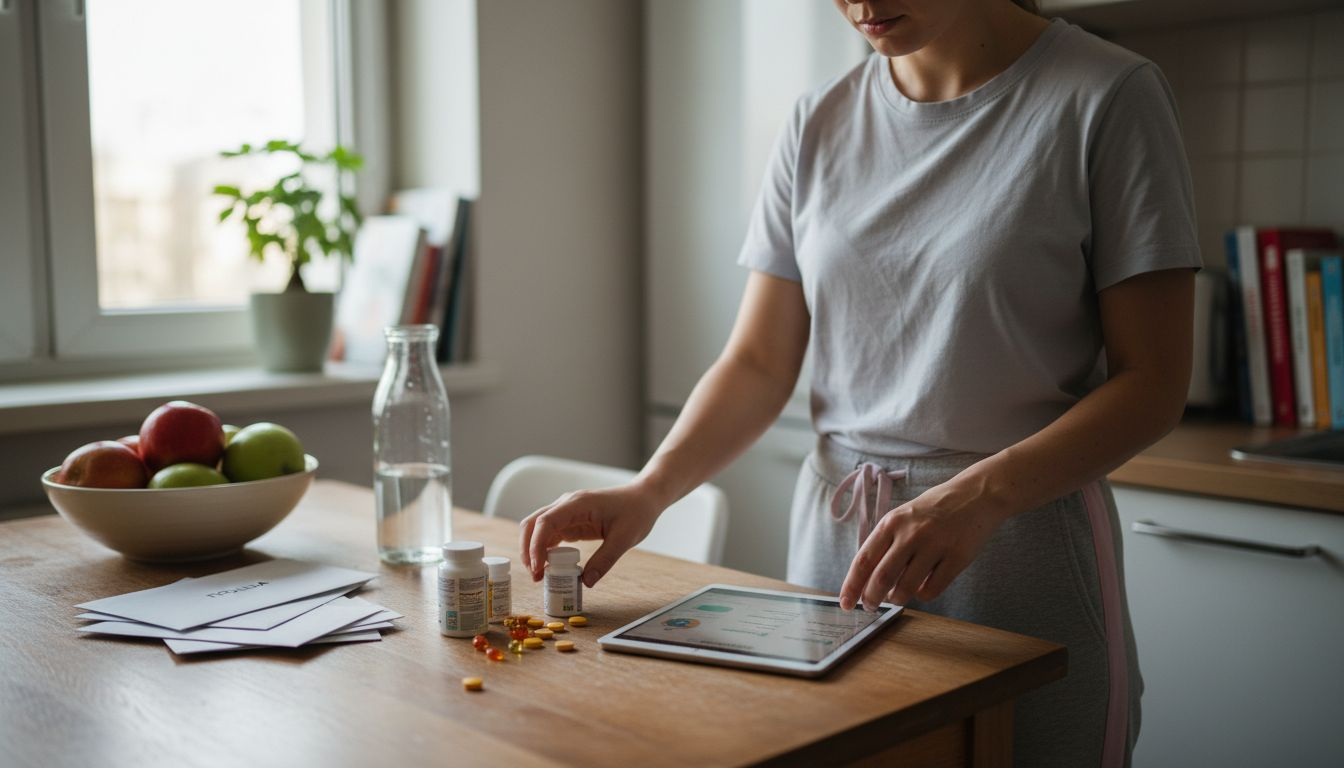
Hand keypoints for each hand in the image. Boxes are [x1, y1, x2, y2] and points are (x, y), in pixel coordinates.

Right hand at [519, 482, 662, 587]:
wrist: (644, 498)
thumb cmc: (636, 513)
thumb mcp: (624, 539)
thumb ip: (604, 560)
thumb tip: (585, 583)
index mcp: (578, 504)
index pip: (546, 521)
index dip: (536, 545)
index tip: (537, 568)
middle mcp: (567, 505)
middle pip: (533, 523)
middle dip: (528, 549)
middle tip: (535, 576)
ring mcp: (567, 512)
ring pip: (538, 529)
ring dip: (534, 551)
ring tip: (540, 576)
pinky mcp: (571, 521)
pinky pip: (550, 534)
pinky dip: (545, 550)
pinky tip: (549, 566)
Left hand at [838, 477, 1009, 610]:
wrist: (976, 494)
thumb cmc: (934, 509)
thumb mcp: (903, 516)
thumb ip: (886, 543)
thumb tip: (868, 580)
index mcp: (892, 522)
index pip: (864, 560)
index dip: (852, 585)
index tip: (844, 603)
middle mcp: (911, 533)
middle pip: (882, 578)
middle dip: (871, 598)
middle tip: (870, 606)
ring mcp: (935, 545)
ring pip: (906, 588)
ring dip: (897, 598)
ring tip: (897, 596)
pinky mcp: (957, 557)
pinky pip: (931, 590)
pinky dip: (922, 595)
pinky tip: (922, 587)